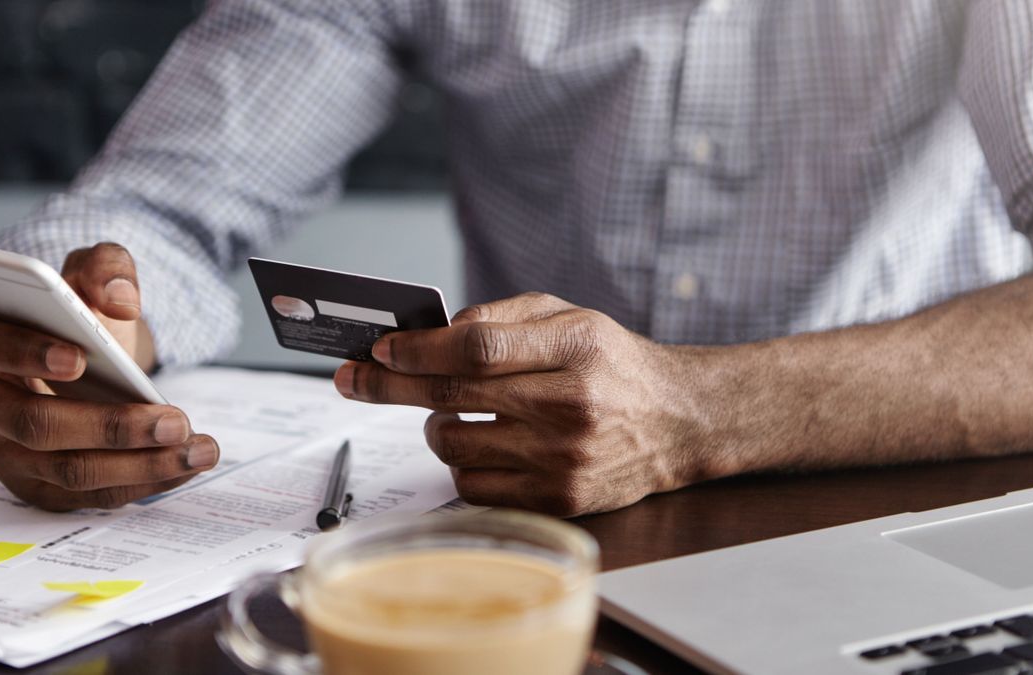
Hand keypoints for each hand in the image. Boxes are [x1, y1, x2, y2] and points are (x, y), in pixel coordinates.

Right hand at [0, 242, 218, 510]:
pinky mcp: (41, 488)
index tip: (79, 357)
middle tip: (174, 420)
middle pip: (36, 425)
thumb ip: (106, 268)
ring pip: (71, 471)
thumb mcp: (95, 277)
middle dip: (110, 426)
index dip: (25, 353)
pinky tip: (186, 464)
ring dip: (142, 464)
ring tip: (199, 448)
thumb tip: (119, 299)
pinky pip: (92, 496)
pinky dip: (145, 482)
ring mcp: (9, 455)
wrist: (93, 362)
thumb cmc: (82, 320)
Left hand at [332, 292, 714, 515]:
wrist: (677, 421)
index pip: (477, 347)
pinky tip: (480, 445)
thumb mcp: (569, 317)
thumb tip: (430, 335)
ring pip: (454, 447)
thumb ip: (502, 317)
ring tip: (449, 413)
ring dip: (434, 426)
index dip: (419, 350)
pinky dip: (461, 464)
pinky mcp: (559, 500)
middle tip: (354, 378)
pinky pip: (474, 487)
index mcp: (575, 347)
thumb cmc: (612, 363)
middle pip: (453, 397)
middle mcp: (570, 405)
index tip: (381, 350)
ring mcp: (563, 459)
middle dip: (390, 386)